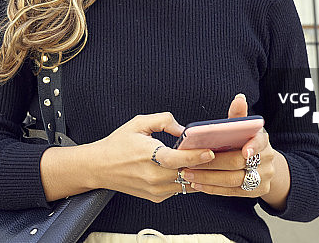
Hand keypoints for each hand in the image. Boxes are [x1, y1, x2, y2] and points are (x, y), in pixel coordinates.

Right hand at [85, 112, 215, 202]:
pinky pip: (179, 189)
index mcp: (148, 156)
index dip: (196, 156)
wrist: (99, 167)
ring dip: (197, 174)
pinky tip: (189, 169)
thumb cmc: (117, 144)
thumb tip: (184, 129)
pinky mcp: (156, 197)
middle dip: (204, 165)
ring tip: (208, 162)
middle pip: (187, 173)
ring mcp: (155, 189)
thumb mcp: (138, 123)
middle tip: (219, 155)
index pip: (177, 159)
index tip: (210, 151)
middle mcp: (152, 176)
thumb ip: (163, 120)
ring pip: (186, 184)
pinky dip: (187, 180)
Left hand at [179, 94, 290, 208]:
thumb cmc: (245, 141)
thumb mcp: (244, 128)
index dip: (252, 146)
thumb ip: (238, 116)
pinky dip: (213, 189)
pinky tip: (197, 184)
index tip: (243, 151)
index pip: (259, 142)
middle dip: (212, 163)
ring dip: (208, 178)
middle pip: (238, 163)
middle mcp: (267, 159)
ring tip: (187, 174)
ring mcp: (264, 177)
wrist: (263, 164)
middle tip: (189, 162)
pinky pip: (232, 192)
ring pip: (234, 180)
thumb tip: (239, 98)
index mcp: (262, 140)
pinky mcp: (257, 192)